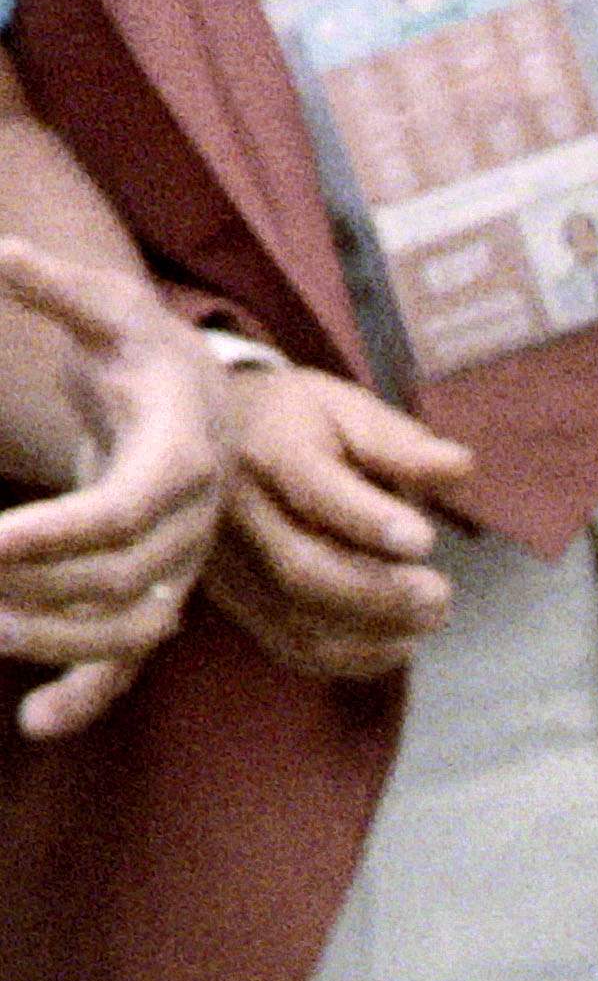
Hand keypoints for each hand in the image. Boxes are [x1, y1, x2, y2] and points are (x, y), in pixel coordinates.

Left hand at [0, 241, 221, 737]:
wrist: (196, 400)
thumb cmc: (143, 349)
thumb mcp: (109, 308)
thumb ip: (59, 287)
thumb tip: (6, 256)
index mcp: (183, 456)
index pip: (125, 510)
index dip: (59, 533)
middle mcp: (192, 523)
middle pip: (124, 579)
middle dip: (41, 590)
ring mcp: (179, 565)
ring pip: (131, 627)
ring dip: (59, 643)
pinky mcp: (159, 591)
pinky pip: (133, 658)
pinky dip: (90, 695)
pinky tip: (37, 724)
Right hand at [200, 362, 471, 682]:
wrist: (214, 439)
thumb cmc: (298, 422)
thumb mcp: (347, 409)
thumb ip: (400, 443)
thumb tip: (460, 467)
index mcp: (268, 450)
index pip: (311, 488)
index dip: (369, 520)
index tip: (424, 538)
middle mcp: (235, 512)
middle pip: (302, 570)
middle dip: (381, 592)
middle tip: (440, 594)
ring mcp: (230, 563)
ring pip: (297, 620)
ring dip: (377, 631)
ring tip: (430, 615)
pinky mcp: (237, 601)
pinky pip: (292, 646)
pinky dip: (354, 658)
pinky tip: (398, 641)